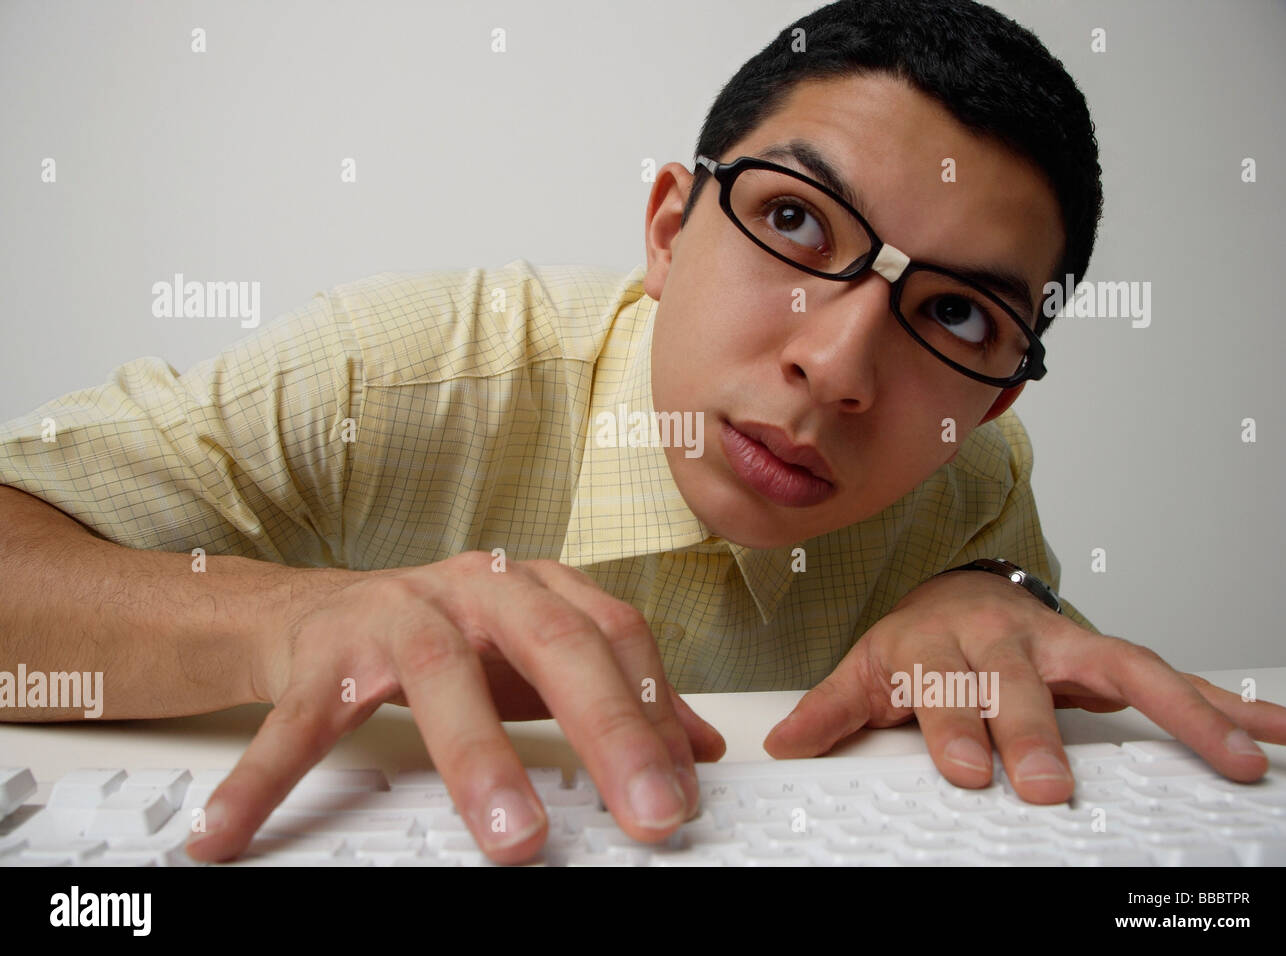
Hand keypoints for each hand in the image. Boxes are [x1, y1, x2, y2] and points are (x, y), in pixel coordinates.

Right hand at [185, 551, 725, 864]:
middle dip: (605, 727)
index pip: (614, 635)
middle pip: (552, 643)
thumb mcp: (537, 656)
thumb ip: (616, 694)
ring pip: (439, 678)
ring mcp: (394, 616)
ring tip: (512, 839)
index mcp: (535, 590)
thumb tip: (700, 749)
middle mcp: (473, 591)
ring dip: (478, 760)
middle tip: (646, 809)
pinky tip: (236, 835)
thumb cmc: (450, 636)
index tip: (683, 787)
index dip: (655, 707)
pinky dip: (270, 780)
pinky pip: (299, 721)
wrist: (328, 607)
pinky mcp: (321, 654)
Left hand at [764, 569, 1285, 801]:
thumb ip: (831, 710)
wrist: (960, 595)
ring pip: (1126, 671)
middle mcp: (1008, 642)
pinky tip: (1283, 732)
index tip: (961, 768)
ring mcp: (1066, 646)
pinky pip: (1179, 678)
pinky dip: (1232, 705)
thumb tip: (781, 747)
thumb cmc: (919, 640)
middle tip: (1049, 784)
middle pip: (1024, 687)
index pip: (946, 689)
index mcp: (944, 647)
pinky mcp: (1110, 657)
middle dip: (1037, 732)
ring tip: (1236, 757)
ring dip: (1181, 713)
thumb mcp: (867, 669)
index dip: (953, 727)